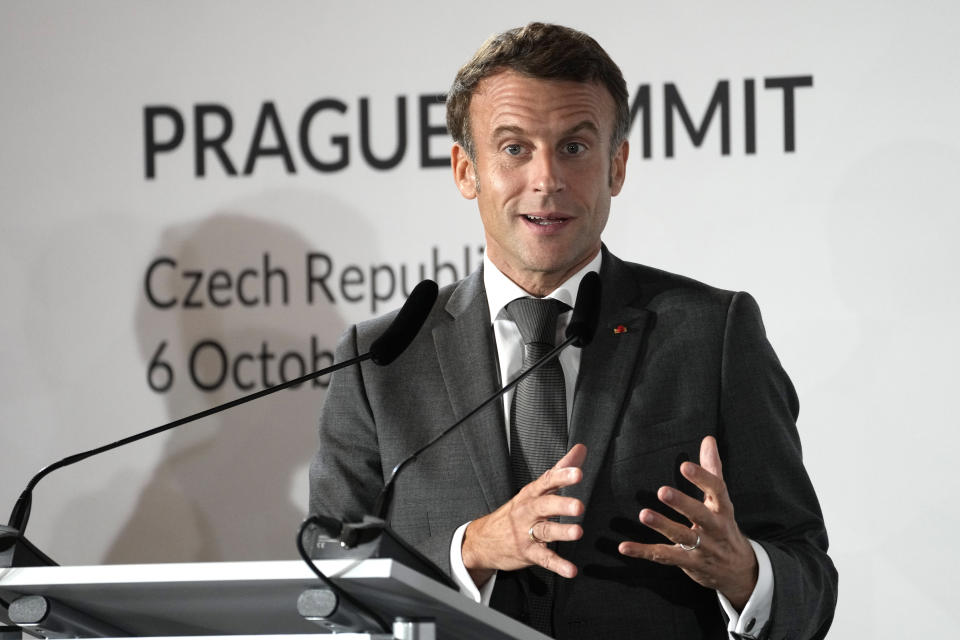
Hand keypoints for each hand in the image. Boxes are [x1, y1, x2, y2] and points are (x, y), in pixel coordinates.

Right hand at [462, 444, 586, 586]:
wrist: (483, 540)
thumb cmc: (515, 512)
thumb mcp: (534, 490)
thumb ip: (560, 470)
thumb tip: (581, 449)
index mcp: (530, 494)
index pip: (546, 482)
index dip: (561, 476)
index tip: (577, 473)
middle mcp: (528, 512)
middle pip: (544, 505)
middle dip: (561, 505)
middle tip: (578, 506)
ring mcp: (526, 533)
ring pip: (544, 531)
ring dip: (561, 532)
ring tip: (577, 532)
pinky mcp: (528, 553)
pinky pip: (544, 559)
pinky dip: (558, 565)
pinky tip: (571, 570)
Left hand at [618, 436, 757, 609]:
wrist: (739, 570)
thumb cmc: (724, 526)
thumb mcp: (721, 500)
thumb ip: (712, 470)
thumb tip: (708, 439)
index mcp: (722, 509)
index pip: (717, 491)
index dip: (702, 478)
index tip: (685, 465)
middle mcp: (714, 528)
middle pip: (700, 515)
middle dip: (682, 504)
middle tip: (662, 491)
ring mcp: (701, 548)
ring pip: (681, 537)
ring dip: (662, 526)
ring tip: (643, 514)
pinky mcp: (688, 563)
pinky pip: (663, 557)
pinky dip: (643, 552)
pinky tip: (624, 547)